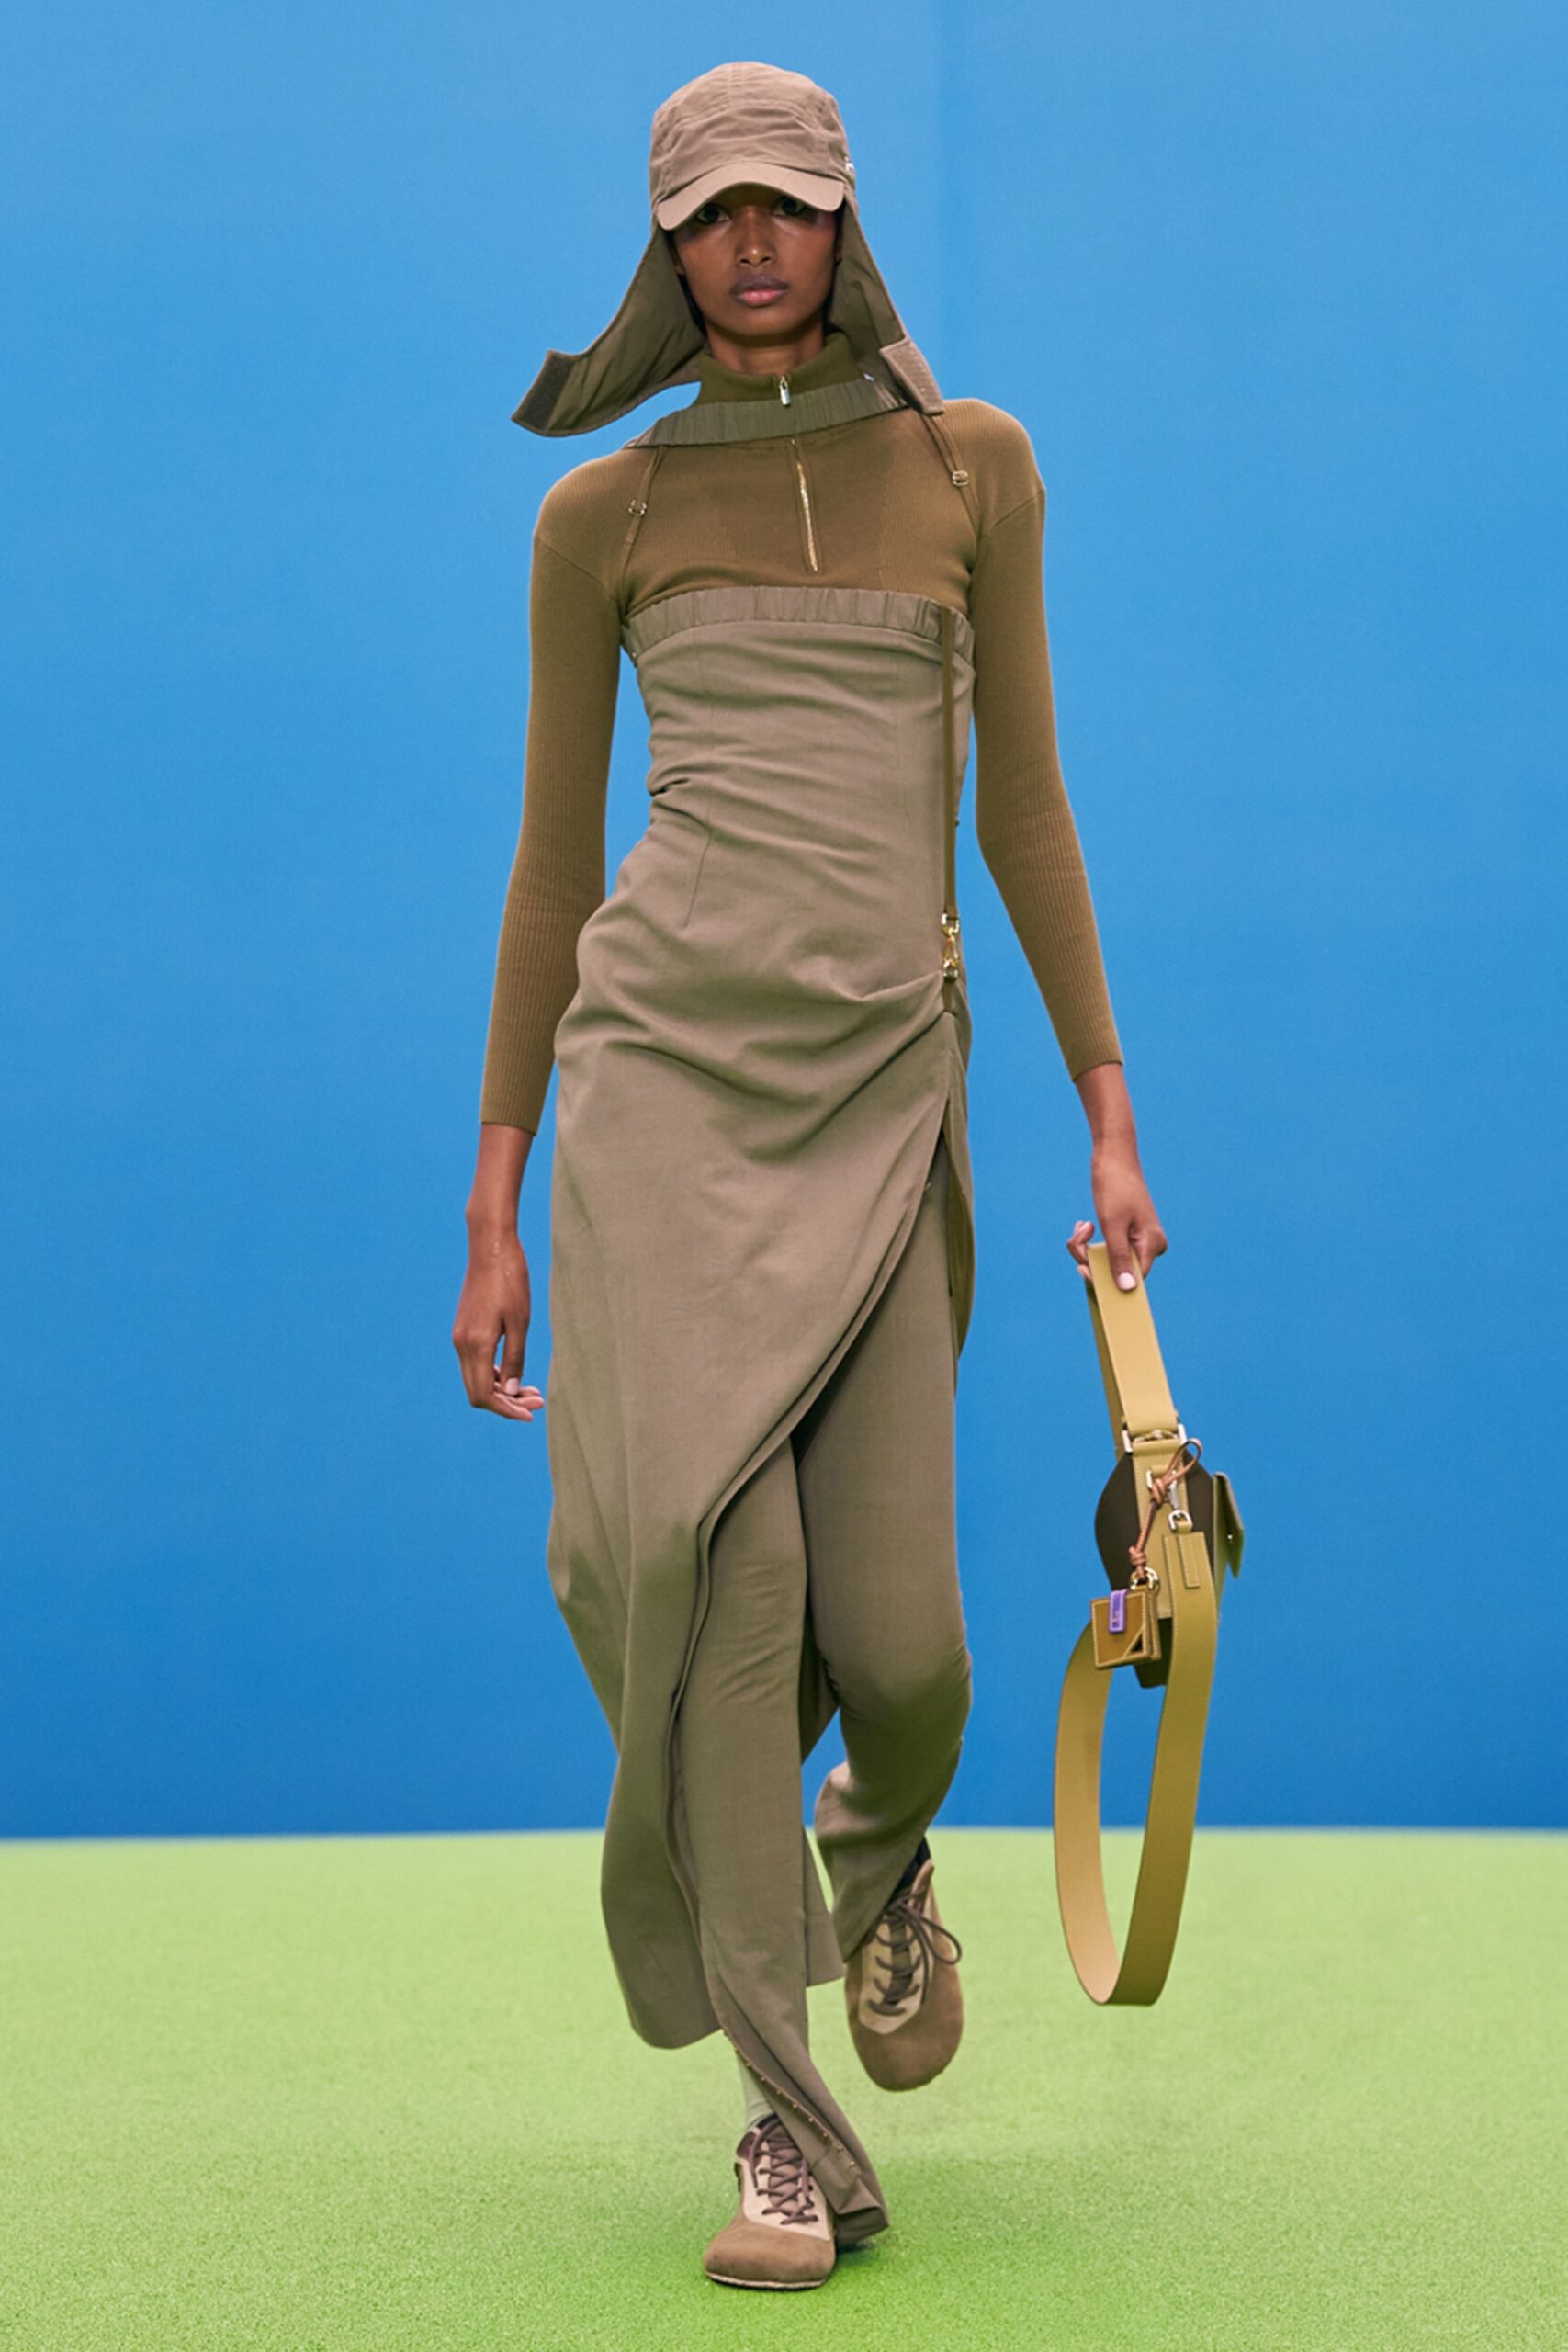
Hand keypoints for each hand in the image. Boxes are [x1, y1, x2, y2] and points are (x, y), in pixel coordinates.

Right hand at [452, 1232, 544, 1421]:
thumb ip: (515, 1359)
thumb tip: (510, 1392)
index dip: (506, 1410)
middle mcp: (462, 1344)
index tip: (531, 1413)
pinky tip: (513, 1373)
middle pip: (477, 1392)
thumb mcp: (520, 1322)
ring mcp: (460, 1336)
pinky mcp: (464, 1329)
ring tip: (532, 1390)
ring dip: (501, 1389)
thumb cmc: (510, 1281)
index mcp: (475, 1345)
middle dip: (506, 1402)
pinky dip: (493, 1373)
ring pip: (475, 1378)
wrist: (491, 1247)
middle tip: (538, 1400)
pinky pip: (475, 1363)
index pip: (484, 1395)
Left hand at [1067, 1143, 1167, 1290]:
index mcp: (1152, 1246)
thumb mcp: (1113, 1227)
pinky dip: (1089, 1240)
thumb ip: (1119, 1259)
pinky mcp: (1126, 1234)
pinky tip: (1084, 1225)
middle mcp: (1149, 1246)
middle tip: (1078, 1238)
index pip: (1130, 1280)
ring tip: (1083, 1226)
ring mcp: (1138, 1240)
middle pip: (1115, 1270)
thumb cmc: (1115, 1188)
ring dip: (1086, 1247)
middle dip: (1090, 1257)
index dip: (1104, 1280)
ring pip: (1106, 1259)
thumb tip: (1127, 1289)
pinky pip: (1105, 1247)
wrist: (1113, 1157)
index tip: (1080, 1268)